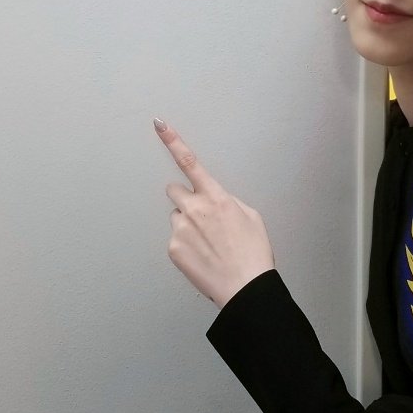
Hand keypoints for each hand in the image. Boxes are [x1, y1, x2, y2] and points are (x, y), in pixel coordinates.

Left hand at [155, 119, 274, 307]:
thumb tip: (215, 201)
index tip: (159, 125)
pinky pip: (175, 239)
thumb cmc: (253, 253)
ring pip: (176, 218)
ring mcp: (180, 229)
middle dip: (184, 198)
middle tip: (200, 216)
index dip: (173, 141)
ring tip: (208, 245)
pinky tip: (203, 257)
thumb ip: (227, 202)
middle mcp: (194, 209)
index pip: (189, 162)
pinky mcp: (173, 249)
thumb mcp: (251, 217)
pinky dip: (186, 246)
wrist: (245, 287)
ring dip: (187, 225)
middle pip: (174, 190)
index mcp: (216, 197)